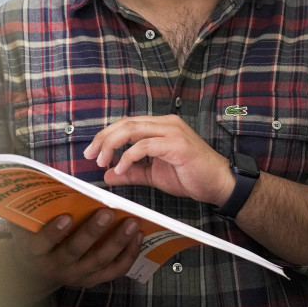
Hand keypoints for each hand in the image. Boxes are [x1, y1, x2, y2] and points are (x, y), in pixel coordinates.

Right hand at [7, 209, 142, 289]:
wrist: (38, 272)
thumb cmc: (37, 238)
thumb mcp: (29, 226)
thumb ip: (37, 210)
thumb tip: (49, 182)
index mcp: (36, 252)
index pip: (42, 244)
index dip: (53, 232)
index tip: (66, 216)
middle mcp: (56, 267)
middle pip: (75, 251)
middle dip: (92, 232)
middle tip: (108, 212)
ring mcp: (76, 276)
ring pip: (99, 260)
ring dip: (118, 241)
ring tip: (132, 222)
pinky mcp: (93, 279)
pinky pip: (114, 270)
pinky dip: (129, 254)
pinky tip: (139, 236)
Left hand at [84, 115, 232, 204]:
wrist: (217, 183)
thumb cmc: (191, 176)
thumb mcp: (154, 174)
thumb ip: (132, 172)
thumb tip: (108, 174)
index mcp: (161, 126)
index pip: (127, 123)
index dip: (106, 135)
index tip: (92, 151)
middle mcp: (166, 124)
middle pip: (126, 123)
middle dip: (104, 138)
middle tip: (90, 155)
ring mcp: (172, 132)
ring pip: (133, 129)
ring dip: (113, 145)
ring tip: (102, 161)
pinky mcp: (176, 144)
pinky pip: (145, 146)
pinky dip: (129, 157)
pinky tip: (122, 169)